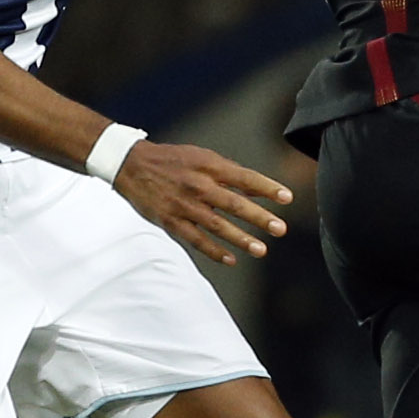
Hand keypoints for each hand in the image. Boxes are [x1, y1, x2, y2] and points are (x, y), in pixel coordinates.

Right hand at [114, 140, 291, 265]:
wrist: (131, 165)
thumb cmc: (172, 160)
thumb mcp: (201, 157)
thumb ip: (228, 173)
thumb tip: (257, 187)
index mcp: (208, 165)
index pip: (244, 177)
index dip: (267, 188)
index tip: (287, 198)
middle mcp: (198, 185)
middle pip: (234, 203)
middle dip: (259, 217)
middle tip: (280, 229)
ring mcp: (184, 205)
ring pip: (217, 225)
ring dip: (241, 239)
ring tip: (261, 249)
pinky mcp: (171, 221)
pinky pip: (196, 239)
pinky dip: (214, 251)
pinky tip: (231, 260)